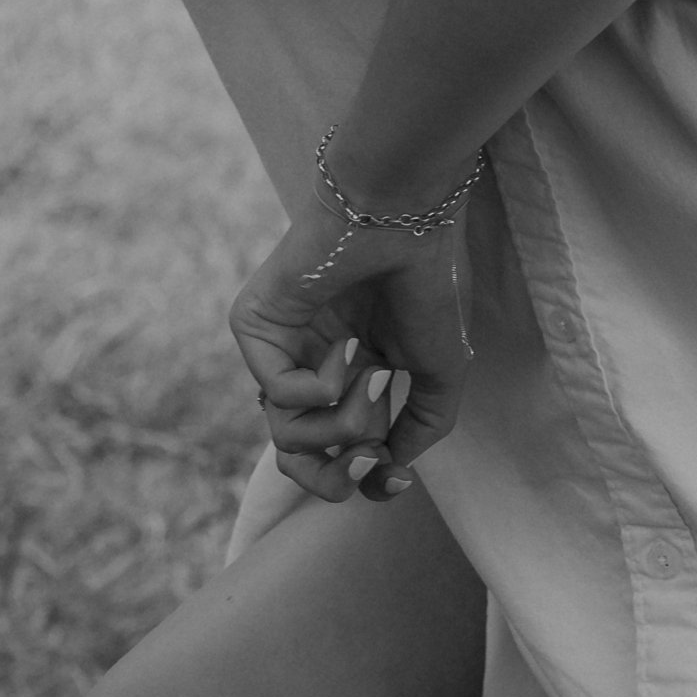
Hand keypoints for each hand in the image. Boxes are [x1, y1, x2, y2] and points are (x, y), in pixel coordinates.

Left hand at [228, 195, 473, 502]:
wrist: (403, 216)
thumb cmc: (428, 280)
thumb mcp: (442, 370)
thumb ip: (421, 426)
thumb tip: (392, 468)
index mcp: (350, 371)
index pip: (335, 451)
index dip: (362, 479)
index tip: (395, 480)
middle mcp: (309, 363)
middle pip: (296, 457)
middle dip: (333, 477)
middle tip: (368, 461)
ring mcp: (280, 345)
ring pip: (286, 434)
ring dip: (343, 423)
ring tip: (376, 379)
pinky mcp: (254, 326)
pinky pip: (277, 393)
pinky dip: (324, 385)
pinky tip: (352, 347)